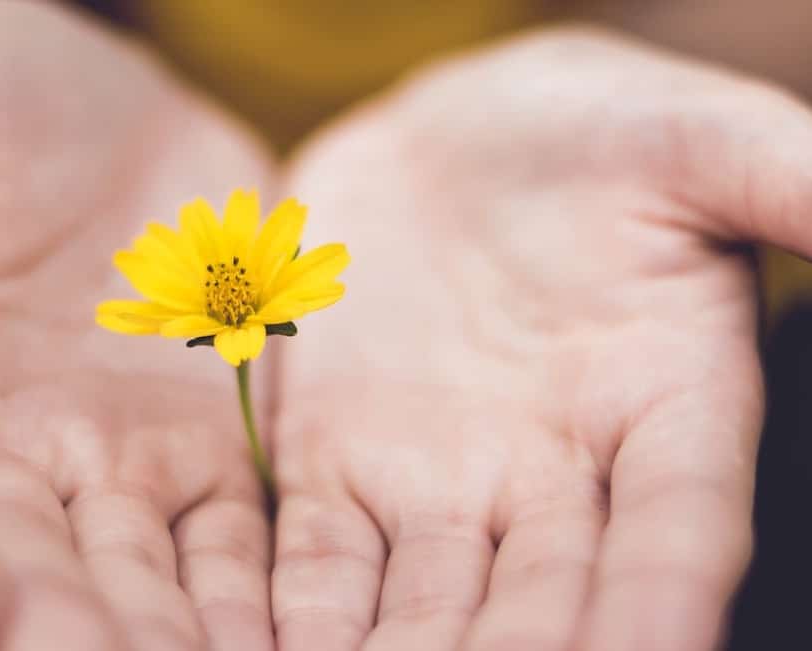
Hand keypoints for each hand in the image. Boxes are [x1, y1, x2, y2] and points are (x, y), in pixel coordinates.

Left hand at [269, 28, 811, 650]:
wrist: (451, 140)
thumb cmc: (593, 130)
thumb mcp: (694, 140)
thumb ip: (784, 184)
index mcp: (665, 410)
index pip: (676, 533)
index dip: (658, 607)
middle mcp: (555, 477)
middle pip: (541, 607)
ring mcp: (437, 482)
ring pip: (422, 614)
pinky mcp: (335, 464)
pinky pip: (317, 566)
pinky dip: (299, 624)